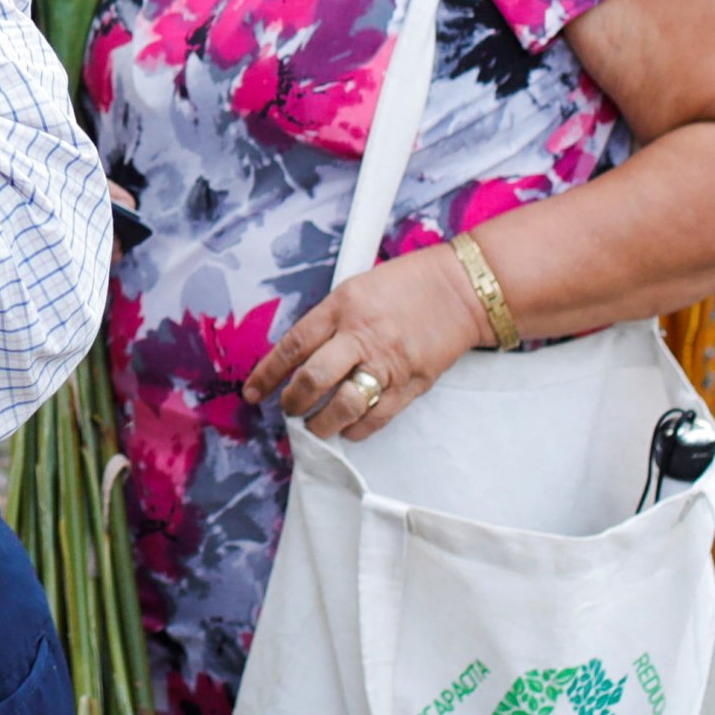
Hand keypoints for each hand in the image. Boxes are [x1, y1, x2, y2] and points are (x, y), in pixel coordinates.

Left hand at [246, 237, 490, 440]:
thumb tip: (298, 358)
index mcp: (342, 306)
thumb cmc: (406, 285)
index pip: (294, 345)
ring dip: (322, 424)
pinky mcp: (413, 384)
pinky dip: (357, 429)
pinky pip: (377, 417)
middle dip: (293, 402)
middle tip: (289, 410)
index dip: (268, 374)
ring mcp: (389, 362)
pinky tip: (349, 428)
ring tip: (315, 427)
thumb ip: (328, 321)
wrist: (460, 290)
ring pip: (344, 405)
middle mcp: (362, 335)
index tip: (254, 393)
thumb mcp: (356, 289)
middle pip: (314, 378)